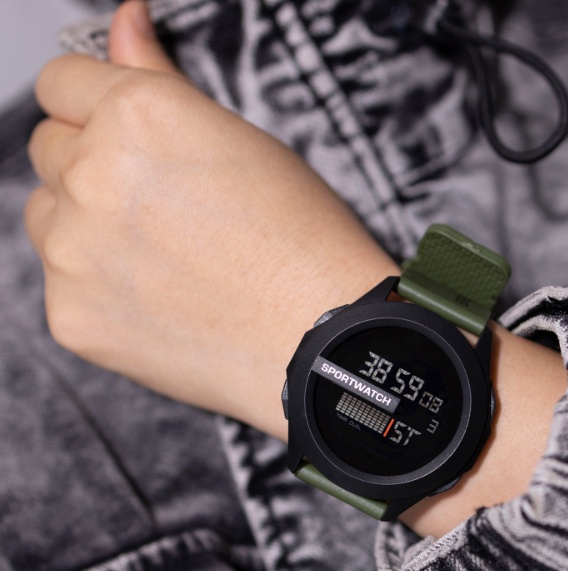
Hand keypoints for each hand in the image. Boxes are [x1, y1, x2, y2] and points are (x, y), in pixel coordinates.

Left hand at [25, 0, 566, 536]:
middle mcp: (93, 177)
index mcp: (137, 117)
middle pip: (50, 150)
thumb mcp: (242, 143)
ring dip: (86, 227)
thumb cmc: (302, 246)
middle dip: (93, 167)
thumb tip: (125, 25)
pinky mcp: (73, 315)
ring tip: (161, 257)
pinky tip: (157, 298)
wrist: (318, 342)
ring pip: (48, 218)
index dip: (97, 106)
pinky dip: (99, 288)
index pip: (62, 83)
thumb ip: (159, 78)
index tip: (118, 133)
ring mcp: (74, 252)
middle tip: (159, 207)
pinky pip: (63, 284)